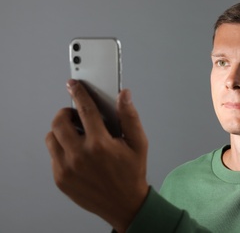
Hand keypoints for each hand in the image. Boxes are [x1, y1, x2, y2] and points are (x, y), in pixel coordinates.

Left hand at [46, 80, 148, 232]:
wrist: (124, 204)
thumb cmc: (132, 173)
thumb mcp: (138, 143)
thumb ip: (130, 117)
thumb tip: (124, 95)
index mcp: (100, 144)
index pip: (85, 109)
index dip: (79, 93)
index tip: (74, 84)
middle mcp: (80, 155)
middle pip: (59, 122)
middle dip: (66, 113)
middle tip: (75, 115)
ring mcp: (67, 168)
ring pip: (51, 138)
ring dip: (61, 131)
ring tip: (76, 135)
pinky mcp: (60, 178)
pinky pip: (53, 155)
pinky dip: (62, 148)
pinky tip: (77, 152)